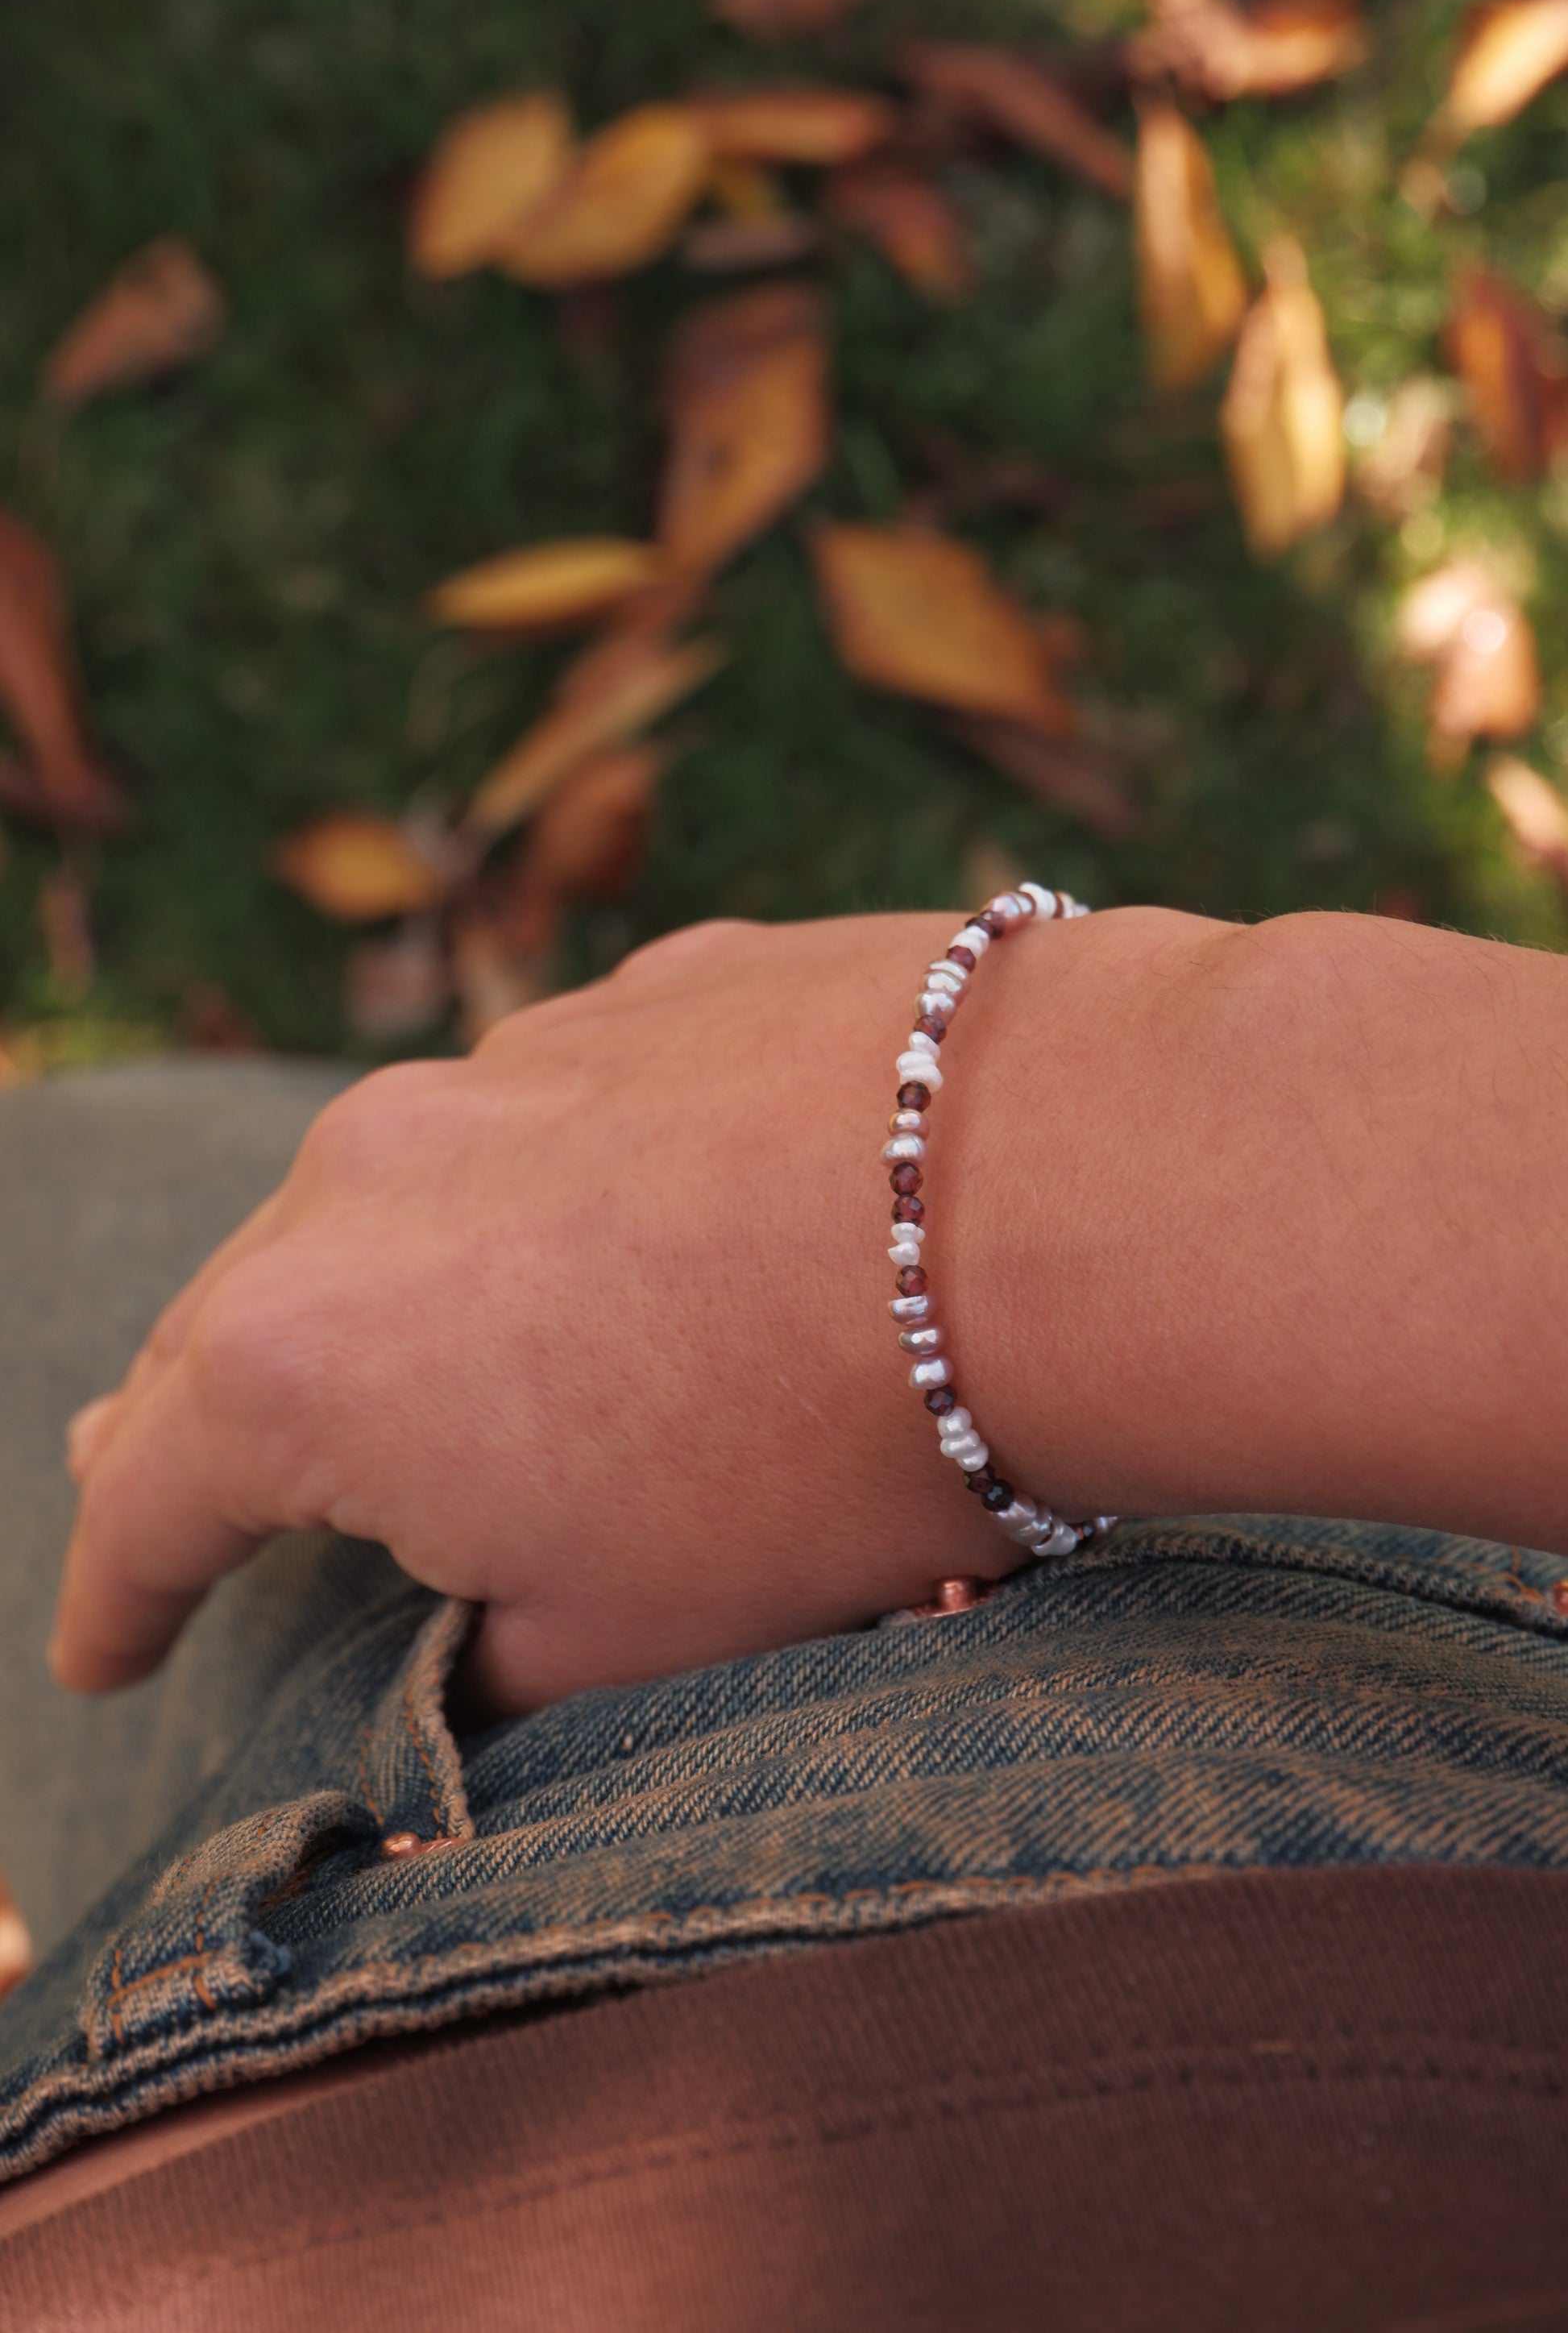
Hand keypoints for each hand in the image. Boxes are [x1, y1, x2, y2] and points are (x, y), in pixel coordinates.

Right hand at [54, 910, 1140, 1716]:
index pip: (150, 1504)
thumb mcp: (626, 1635)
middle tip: (147, 1470)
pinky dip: (547, 1191)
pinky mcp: (646, 994)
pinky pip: (552, 1117)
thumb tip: (474, 1648)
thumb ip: (488, 1657)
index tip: (103, 1653)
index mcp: (305, 1357)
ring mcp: (508, 1059)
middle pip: (237, 1324)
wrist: (1050, 1189)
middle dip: (196, 1420)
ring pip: (389, 1197)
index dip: (118, 1598)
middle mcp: (366, 1175)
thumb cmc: (820, 1450)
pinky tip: (625, 1232)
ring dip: (383, 1285)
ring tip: (389, 1343)